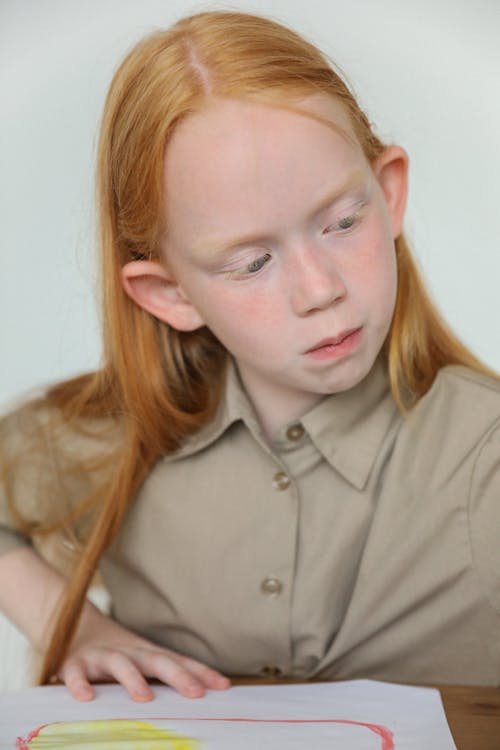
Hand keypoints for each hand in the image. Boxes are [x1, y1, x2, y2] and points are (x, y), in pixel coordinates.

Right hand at [58, 606, 230, 701]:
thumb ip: (166, 674)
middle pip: (156, 661)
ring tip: (145, 697)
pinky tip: (85, 697)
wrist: (75, 625)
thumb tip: (203, 692)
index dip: (201, 673)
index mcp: (148, 653)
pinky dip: (79, 684)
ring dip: (133, 679)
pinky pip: (76, 674)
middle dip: (178, 676)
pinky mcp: (75, 663)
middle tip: (196, 693)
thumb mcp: (143, 660)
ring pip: (120, 664)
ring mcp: (102, 656)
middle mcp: (129, 652)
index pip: (179, 662)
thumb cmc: (117, 653)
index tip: (223, 686)